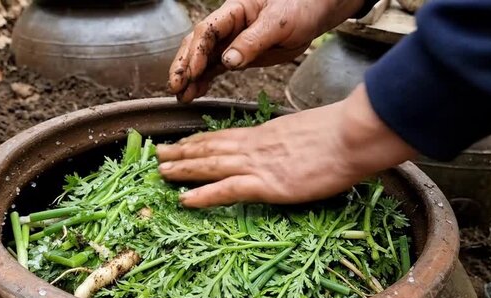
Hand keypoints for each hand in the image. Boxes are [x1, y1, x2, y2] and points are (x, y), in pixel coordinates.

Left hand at [157, 85, 417, 207]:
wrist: (353, 135)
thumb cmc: (340, 134)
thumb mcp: (306, 132)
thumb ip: (288, 141)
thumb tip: (285, 148)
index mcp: (265, 133)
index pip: (224, 137)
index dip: (200, 140)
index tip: (183, 142)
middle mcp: (254, 146)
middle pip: (209, 148)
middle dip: (182, 152)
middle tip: (158, 154)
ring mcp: (258, 164)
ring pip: (210, 165)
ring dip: (183, 169)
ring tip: (161, 171)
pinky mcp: (267, 184)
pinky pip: (228, 190)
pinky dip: (204, 195)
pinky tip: (185, 199)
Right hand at [168, 0, 364, 102]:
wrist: (314, 13)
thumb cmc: (299, 7)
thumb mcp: (279, 22)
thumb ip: (253, 41)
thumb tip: (228, 60)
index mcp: (235, 11)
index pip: (207, 31)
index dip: (196, 51)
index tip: (192, 72)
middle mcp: (227, 26)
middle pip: (196, 44)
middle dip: (184, 66)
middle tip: (176, 86)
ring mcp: (231, 41)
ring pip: (202, 59)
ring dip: (190, 77)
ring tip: (181, 96)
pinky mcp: (238, 55)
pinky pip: (215, 68)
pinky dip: (204, 80)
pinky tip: (194, 93)